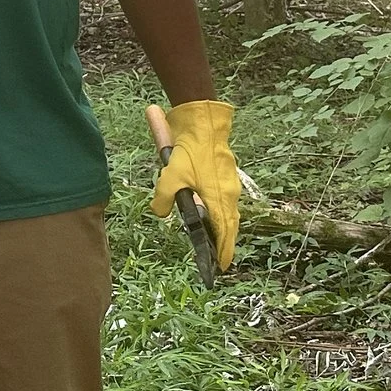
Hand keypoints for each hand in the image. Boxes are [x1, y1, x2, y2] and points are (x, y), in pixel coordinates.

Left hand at [149, 99, 238, 268]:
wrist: (203, 124)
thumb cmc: (189, 152)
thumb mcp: (170, 177)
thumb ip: (163, 199)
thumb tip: (161, 212)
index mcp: (219, 198)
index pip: (225, 231)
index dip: (224, 250)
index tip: (223, 266)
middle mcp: (229, 194)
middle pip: (229, 224)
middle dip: (224, 242)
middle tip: (218, 259)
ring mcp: (229, 185)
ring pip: (228, 212)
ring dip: (222, 227)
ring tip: (214, 241)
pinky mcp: (226, 176)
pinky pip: (225, 200)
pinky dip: (219, 211)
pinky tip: (209, 213)